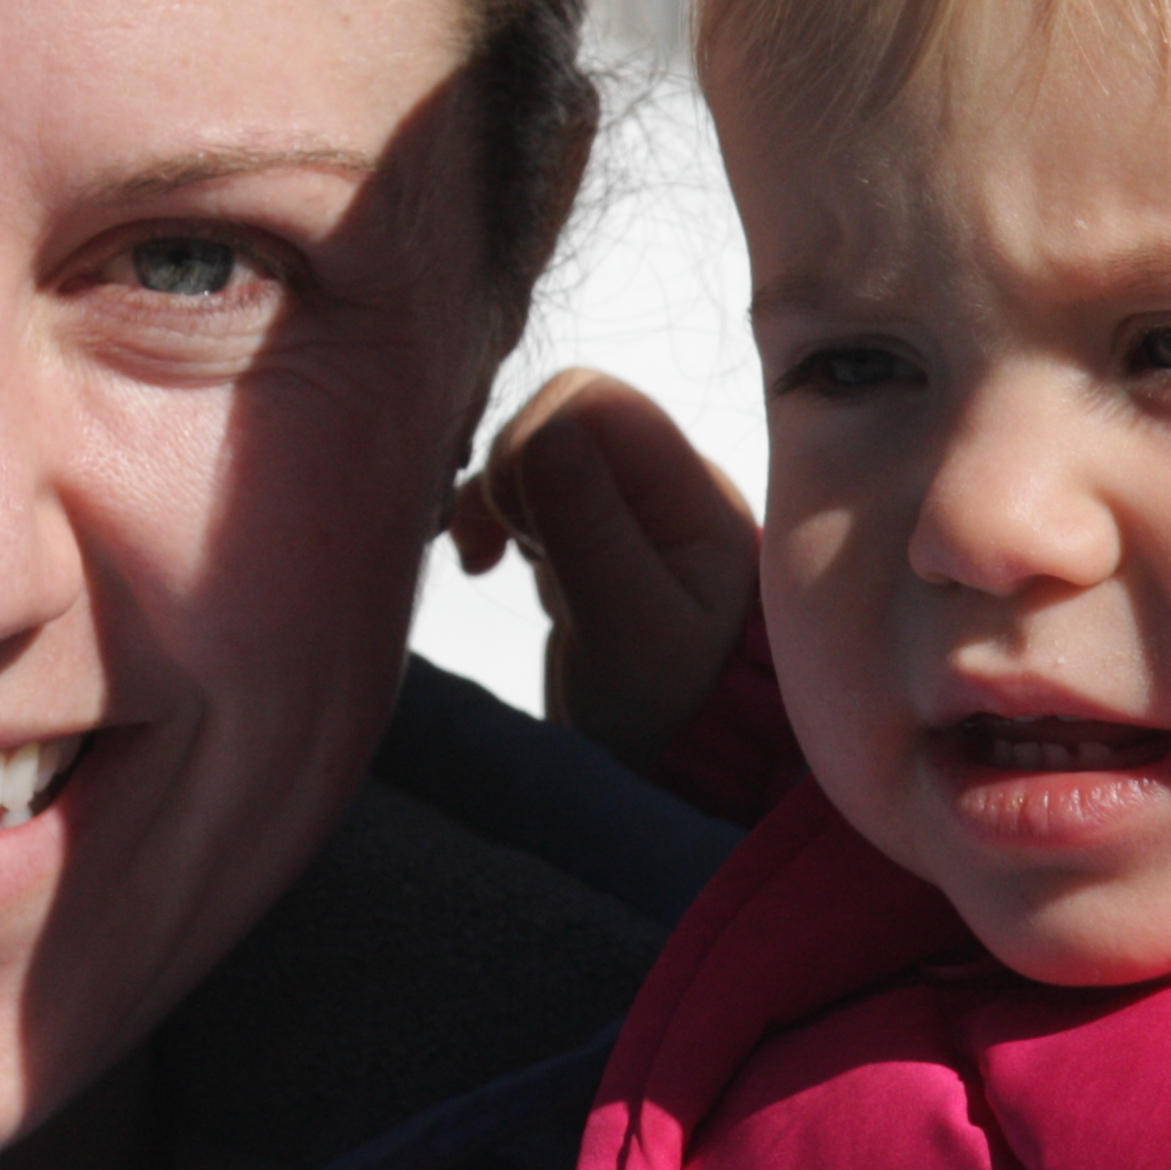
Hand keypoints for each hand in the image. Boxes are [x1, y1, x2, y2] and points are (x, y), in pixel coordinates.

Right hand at [450, 368, 757, 771]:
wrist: (682, 769)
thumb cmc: (672, 711)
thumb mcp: (629, 629)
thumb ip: (589, 529)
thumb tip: (543, 430)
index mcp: (687, 491)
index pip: (594, 400)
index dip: (531, 439)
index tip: (514, 525)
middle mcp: (658, 487)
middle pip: (557, 413)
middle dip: (508, 470)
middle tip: (500, 548)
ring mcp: (621, 512)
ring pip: (534, 451)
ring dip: (497, 496)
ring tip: (490, 561)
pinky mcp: (584, 542)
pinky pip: (525, 492)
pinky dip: (491, 516)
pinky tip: (484, 564)